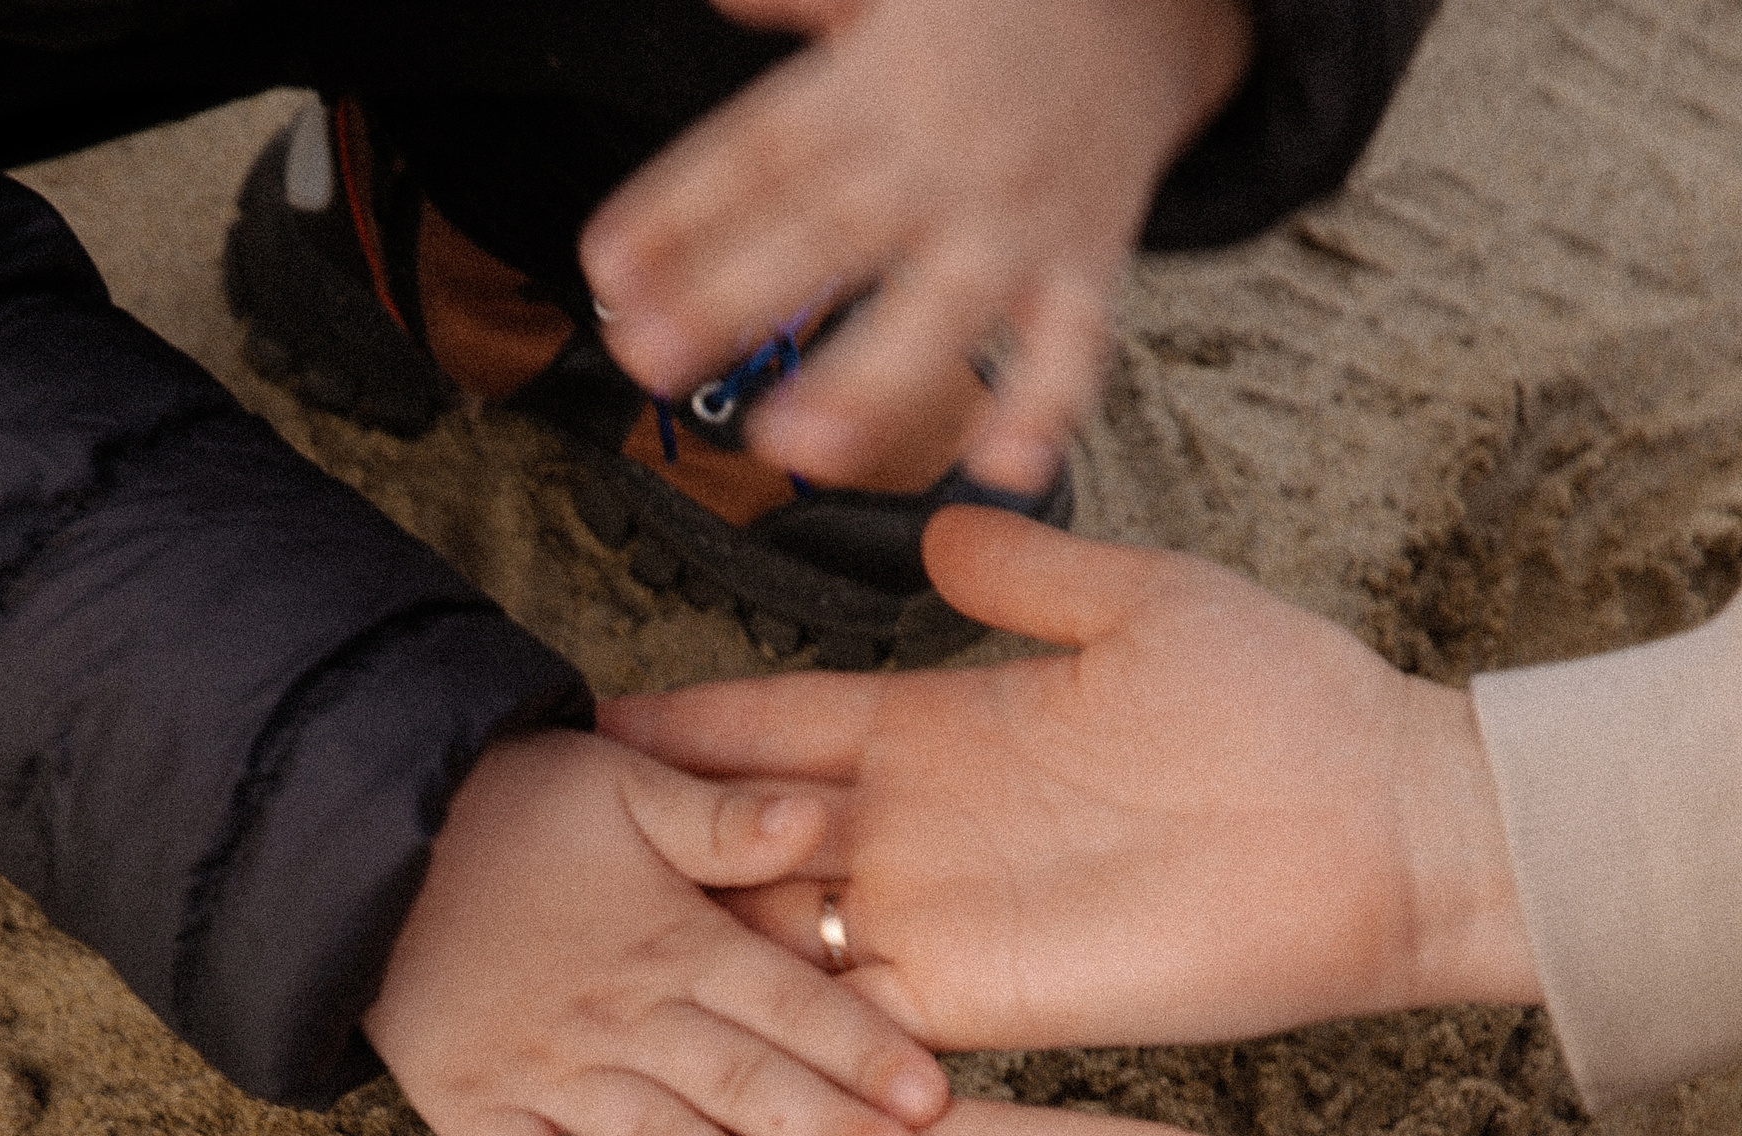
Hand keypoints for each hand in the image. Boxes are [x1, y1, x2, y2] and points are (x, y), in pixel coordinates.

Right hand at [364, 729, 948, 1135]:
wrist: (365, 836)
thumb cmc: (511, 808)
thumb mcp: (624, 784)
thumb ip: (722, 817)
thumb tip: (819, 818)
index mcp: (673, 936)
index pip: (785, 997)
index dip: (861, 1044)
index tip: (932, 1097)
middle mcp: (621, 1009)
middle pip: (737, 1076)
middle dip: (821, 1129)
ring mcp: (545, 1064)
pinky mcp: (472, 1102)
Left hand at [580, 0, 1251, 493]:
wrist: (1152, 8)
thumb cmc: (996, 13)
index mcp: (879, 85)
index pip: (762, 151)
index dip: (680, 209)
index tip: (608, 269)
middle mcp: (943, 156)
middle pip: (826, 231)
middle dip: (731, 298)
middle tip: (649, 359)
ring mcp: (1015, 220)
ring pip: (938, 306)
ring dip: (867, 381)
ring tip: (794, 445)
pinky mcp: (1086, 266)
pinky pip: (1074, 345)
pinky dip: (1044, 408)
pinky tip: (1002, 465)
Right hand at [601, 508, 1541, 1051]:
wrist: (1382, 834)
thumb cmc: (1279, 704)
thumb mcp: (1144, 605)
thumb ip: (1034, 576)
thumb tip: (940, 529)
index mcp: (933, 725)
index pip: (769, 728)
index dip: (679, 731)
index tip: (580, 733)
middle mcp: (914, 829)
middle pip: (741, 839)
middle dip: (644, 848)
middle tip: (528, 864)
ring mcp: (939, 920)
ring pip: (774, 938)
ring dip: (684, 948)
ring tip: (565, 964)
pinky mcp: (978, 1002)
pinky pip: (849, 1024)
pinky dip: (771, 1034)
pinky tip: (678, 1044)